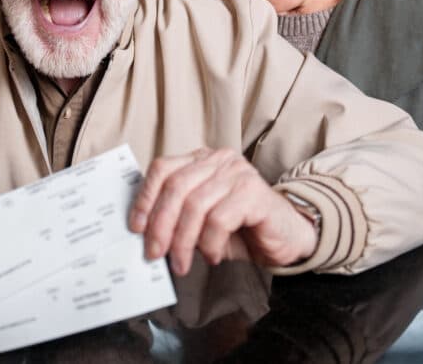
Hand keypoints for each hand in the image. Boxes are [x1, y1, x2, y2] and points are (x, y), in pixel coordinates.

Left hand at [128, 148, 317, 274]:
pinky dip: (210, 243)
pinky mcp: (254, 193)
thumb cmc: (241, 228)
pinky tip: (213, 255)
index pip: (163, 169)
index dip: (145, 198)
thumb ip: (177, 216)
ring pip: (195, 205)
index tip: (135, 227)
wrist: (287, 236)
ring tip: (183, 263)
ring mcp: (238, 173)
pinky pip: (219, 219)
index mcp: (201, 160)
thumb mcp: (201, 219)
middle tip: (155, 254)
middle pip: (175, 187)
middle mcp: (218, 160)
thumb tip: (144, 233)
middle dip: (160, 225)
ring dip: (183, 241)